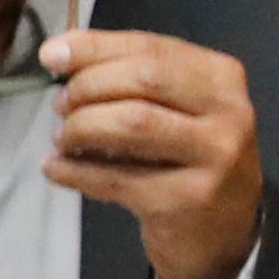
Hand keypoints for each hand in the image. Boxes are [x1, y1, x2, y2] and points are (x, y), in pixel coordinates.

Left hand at [42, 28, 262, 278]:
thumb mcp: (174, 110)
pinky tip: (54, 167)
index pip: (152, 48)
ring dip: (82, 127)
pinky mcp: (188, 199)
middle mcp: (227, 111)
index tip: (51, 55)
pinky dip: (75, 171)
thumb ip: (128, 78)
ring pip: (133, 123)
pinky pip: (117, 178)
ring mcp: (213, 156)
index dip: (96, 48)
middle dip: (89, 87)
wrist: (223, 231)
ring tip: (62, 138)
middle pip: (145, 79)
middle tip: (61, 105)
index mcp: (221, 76)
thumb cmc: (187, 160)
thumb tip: (58, 52)